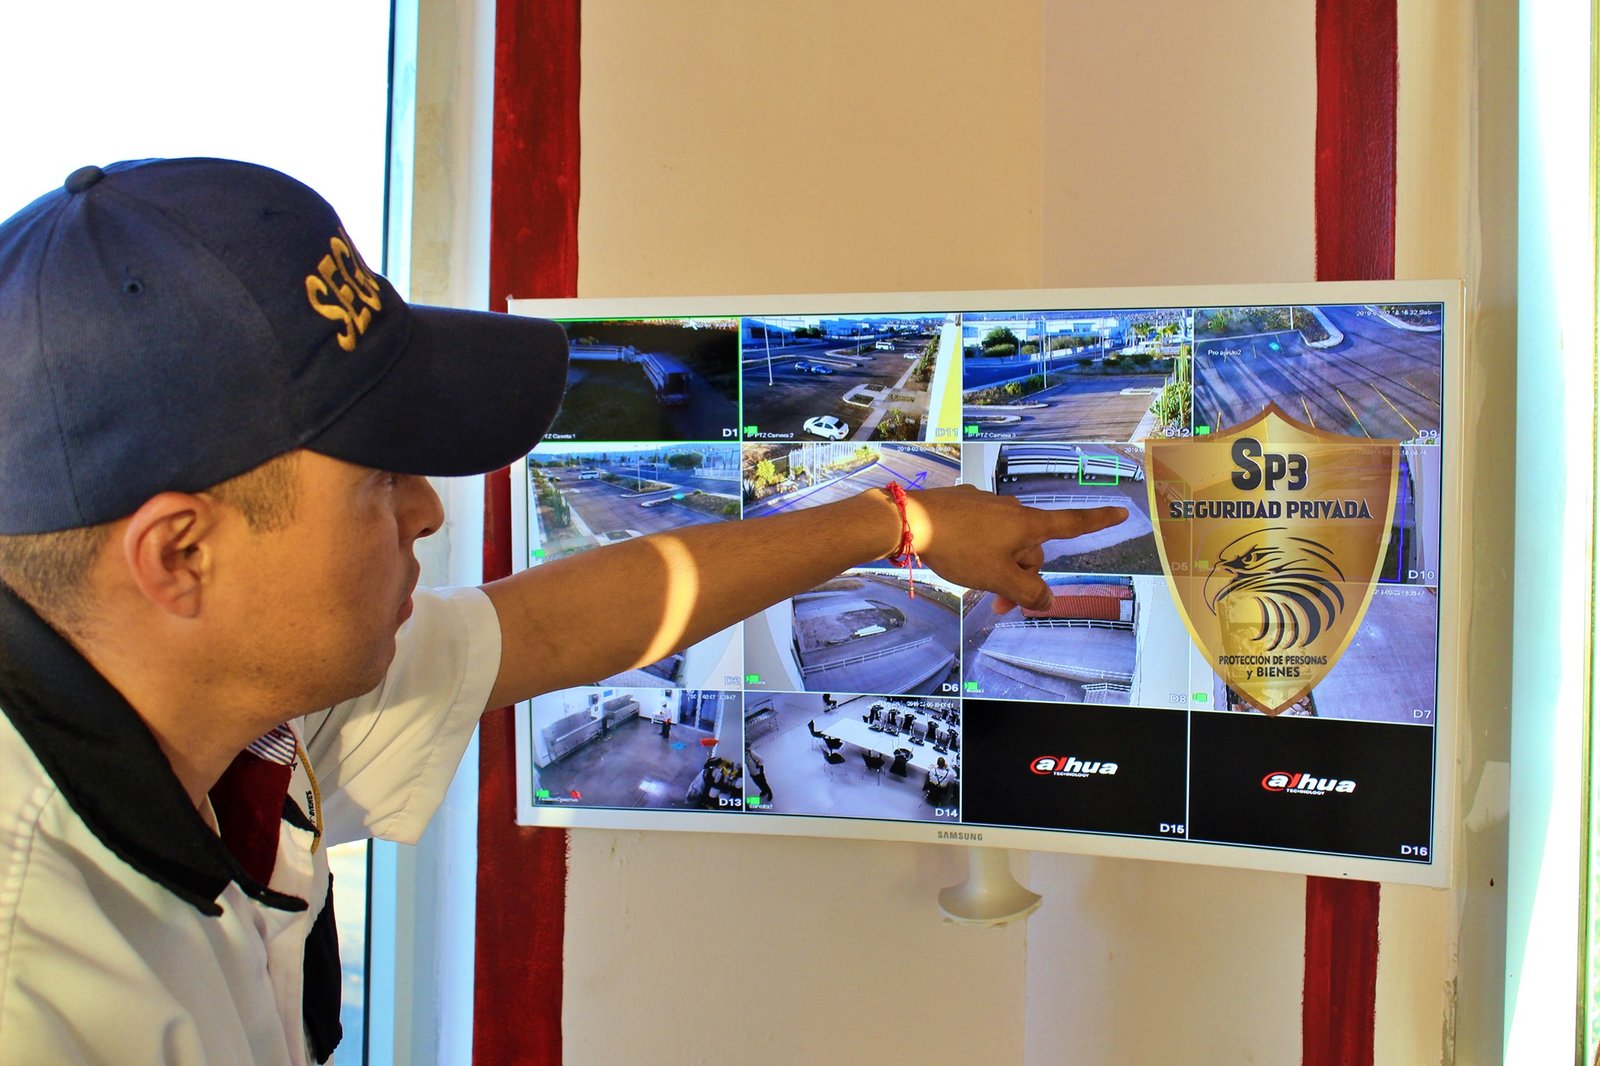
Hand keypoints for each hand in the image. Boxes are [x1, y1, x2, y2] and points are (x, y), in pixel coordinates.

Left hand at [898, 485, 1127, 612]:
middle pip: (1031, 548)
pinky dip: (978, 549)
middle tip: (998, 605)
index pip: (1072, 523)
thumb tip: (1047, 600)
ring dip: (997, 565)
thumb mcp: (998, 578)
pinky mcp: (963, 504)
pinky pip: (982, 531)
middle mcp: (1012, 509)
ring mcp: (986, 503)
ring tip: (972, 581)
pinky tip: (957, 556)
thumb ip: (1027, 592)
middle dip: (1020, 576)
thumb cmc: (959, 548)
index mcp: (1027, 524)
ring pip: (1004, 542)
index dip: (1098, 521)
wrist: (910, 521)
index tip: (1121, 511)